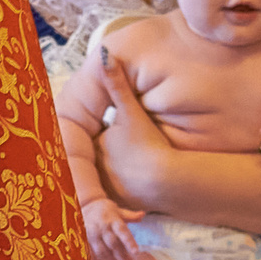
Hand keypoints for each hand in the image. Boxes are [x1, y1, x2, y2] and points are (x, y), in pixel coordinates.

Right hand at [82, 196, 145, 259]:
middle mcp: (101, 226)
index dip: (129, 242)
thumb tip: (142, 214)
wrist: (84, 207)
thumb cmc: (106, 211)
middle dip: (122, 255)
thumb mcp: (118, 211)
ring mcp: (91, 233)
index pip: (122, 231)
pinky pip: (90, 253)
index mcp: (112, 219)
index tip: (136, 252)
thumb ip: (130, 216)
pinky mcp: (83, 240)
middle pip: (113, 244)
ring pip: (101, 251)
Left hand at [93, 54, 175, 206]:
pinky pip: (119, 197)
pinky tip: (141, 188)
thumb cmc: (150, 144)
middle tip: (134, 153)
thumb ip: (117, 84)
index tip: (125, 135)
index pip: (95, 136)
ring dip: (118, 175)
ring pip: (109, 177)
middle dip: (111, 154)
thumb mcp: (132, 112)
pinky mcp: (120, 205)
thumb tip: (104, 54)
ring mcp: (106, 189)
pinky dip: (127, 192)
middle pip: (100, 157)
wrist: (167, 181)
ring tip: (138, 170)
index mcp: (93, 145)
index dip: (109, 133)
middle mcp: (94, 169)